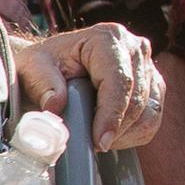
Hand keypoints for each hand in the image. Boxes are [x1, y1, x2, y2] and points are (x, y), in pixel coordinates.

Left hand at [13, 21, 161, 152]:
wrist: (50, 68)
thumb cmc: (41, 68)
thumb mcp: (31, 70)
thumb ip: (43, 85)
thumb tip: (56, 105)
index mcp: (107, 38)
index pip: (120, 80)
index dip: (112, 114)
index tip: (100, 142)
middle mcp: (135, 48)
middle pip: (138, 99)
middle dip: (115, 128)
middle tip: (89, 145)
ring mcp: (147, 67)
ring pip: (149, 112)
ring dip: (124, 133)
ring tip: (95, 138)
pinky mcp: (152, 86)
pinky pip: (153, 119)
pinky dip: (132, 134)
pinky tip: (108, 134)